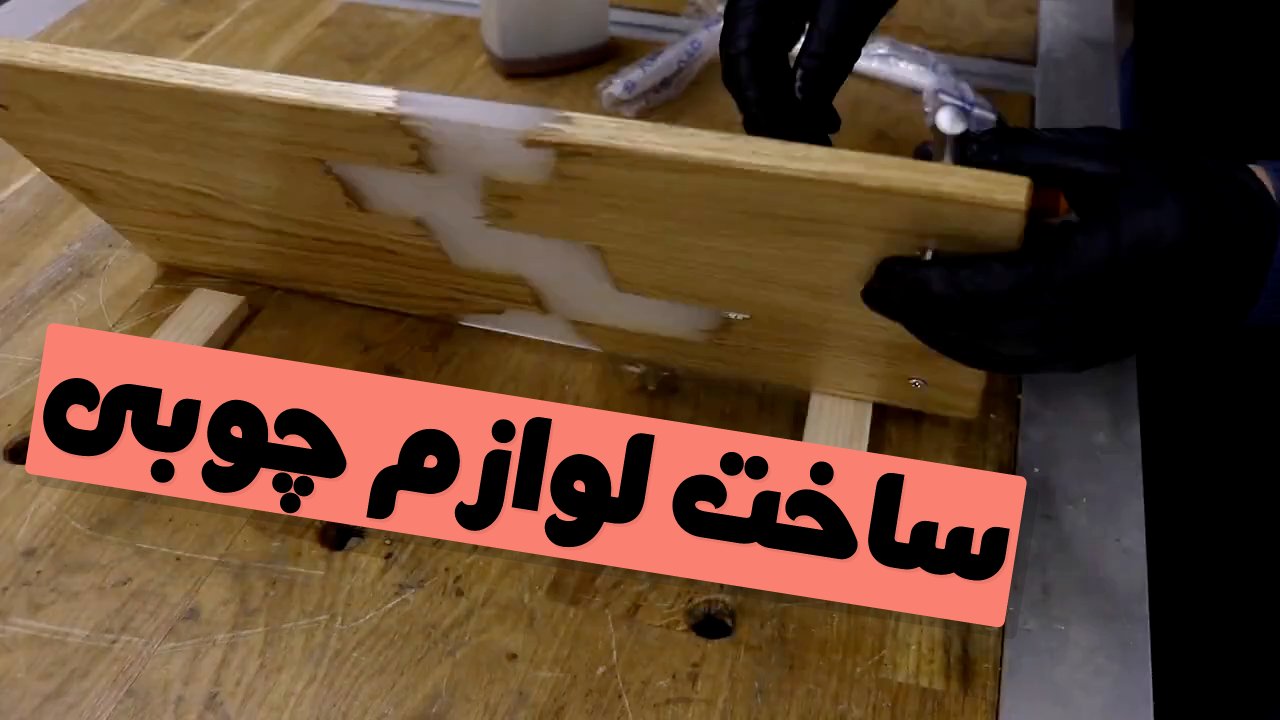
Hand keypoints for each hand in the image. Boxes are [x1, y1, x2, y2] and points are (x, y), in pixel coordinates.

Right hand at [720, 0, 897, 145]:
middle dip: (773, 113)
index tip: (789, 145)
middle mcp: (753, 3)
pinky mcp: (792, 6)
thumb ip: (824, 55)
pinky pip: (782, 49)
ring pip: (763, 62)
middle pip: (747, 66)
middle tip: (806, 150)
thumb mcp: (850, 5)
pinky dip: (799, 82)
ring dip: (787, 104)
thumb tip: (802, 111)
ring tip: (819, 136)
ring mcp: (768, 4)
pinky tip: (821, 108)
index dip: (761, 108)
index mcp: (757, 0)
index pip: (742, 63)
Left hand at [860, 127, 1279, 373]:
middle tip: (873, 289)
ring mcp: (1077, 350)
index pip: (988, 289)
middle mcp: (1078, 323)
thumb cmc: (1175, 195)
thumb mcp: (1108, 158)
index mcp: (1087, 270)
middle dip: (917, 313)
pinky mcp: (1077, 360)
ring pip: (987, 354)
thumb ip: (1030, 155)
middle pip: (976, 331)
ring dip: (935, 333)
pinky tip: (940, 324)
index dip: (929, 287)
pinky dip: (965, 345)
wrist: (1235, 250)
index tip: (883, 274)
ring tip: (897, 303)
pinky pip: (1007, 361)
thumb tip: (961, 150)